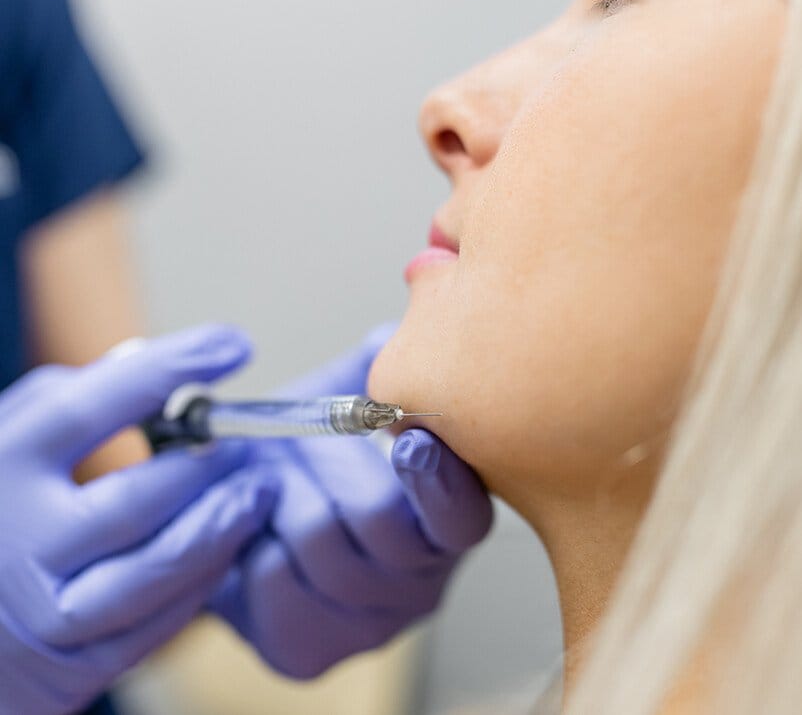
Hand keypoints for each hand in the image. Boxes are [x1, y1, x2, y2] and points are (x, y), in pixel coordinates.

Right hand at [0, 326, 275, 714]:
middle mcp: (16, 541)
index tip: (232, 344)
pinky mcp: (72, 666)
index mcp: (1, 466)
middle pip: (135, 501)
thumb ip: (71, 400)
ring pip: (157, 568)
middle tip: (249, 443)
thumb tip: (155, 367)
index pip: (89, 409)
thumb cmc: (0, 507)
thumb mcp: (12, 439)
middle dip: (208, 466)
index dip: (168, 370)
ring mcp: (43, 611)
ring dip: (224, 524)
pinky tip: (227, 542)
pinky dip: (205, 577)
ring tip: (258, 490)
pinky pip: (159, 621)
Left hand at [211, 324, 491, 677]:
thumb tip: (420, 310)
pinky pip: (274, 588)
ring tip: (279, 486)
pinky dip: (254, 547)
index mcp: (443, 520)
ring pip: (322, 548)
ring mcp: (368, 625)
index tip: (405, 435)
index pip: (463, 514)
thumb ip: (388, 361)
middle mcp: (420, 581)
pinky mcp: (308, 650)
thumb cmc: (305, 451)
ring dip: (284, 500)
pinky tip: (260, 533)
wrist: (243, 508)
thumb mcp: (347, 395)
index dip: (436, 475)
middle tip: (302, 446)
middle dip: (326, 465)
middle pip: (379, 522)